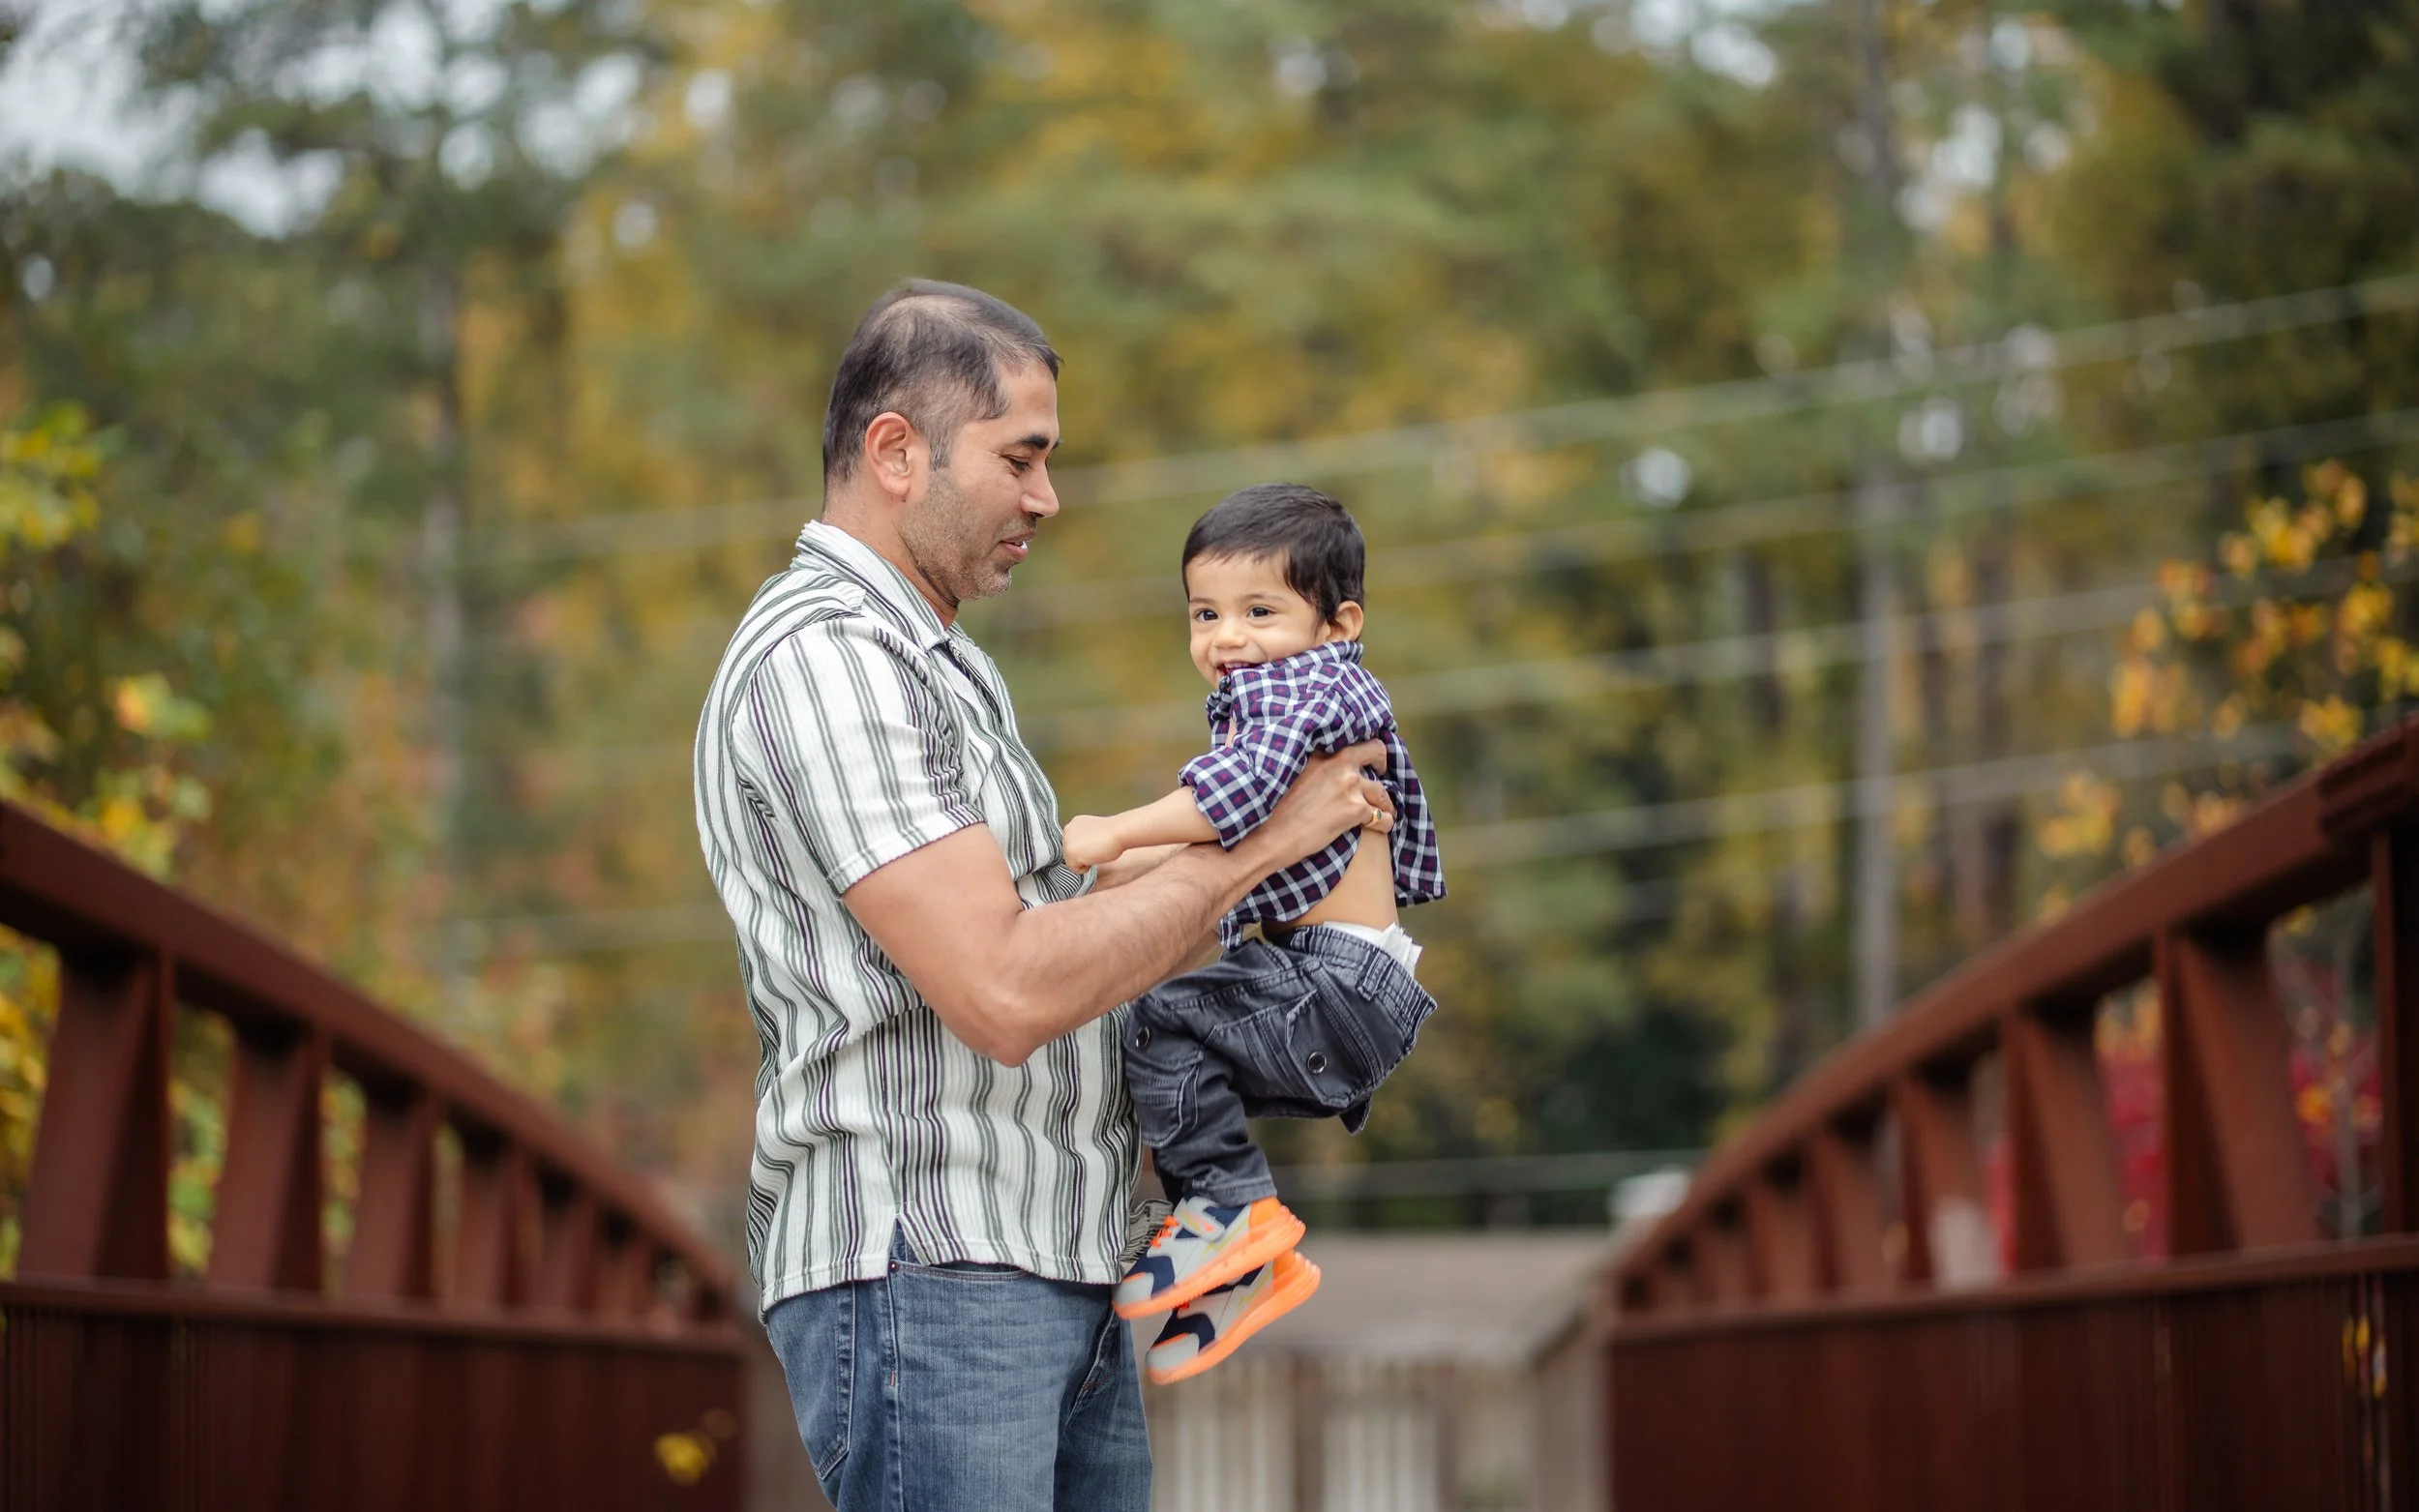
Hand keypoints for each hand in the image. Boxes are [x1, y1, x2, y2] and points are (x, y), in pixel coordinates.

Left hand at [1062, 815, 1123, 872]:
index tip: (1095, 844)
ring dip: (1083, 861)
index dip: (1084, 848)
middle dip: (1082, 854)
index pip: (1073, 843)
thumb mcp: (1093, 831)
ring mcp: (1067, 841)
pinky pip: (1075, 869)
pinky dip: (1085, 868)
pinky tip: (1094, 857)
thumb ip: (1084, 837)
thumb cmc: (1113, 833)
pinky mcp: (1070, 853)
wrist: (1118, 832)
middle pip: (1070, 852)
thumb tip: (1082, 849)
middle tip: (1097, 848)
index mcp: (1074, 823)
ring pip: (1071, 861)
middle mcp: (1068, 830)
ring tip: (1096, 852)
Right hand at [1249, 740, 1392, 870]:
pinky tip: (1382, 827)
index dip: (1365, 751)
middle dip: (1382, 763)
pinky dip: (1384, 823)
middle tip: (1382, 774)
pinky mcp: (1355, 809)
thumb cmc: (1278, 809)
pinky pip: (1381, 816)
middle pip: (1376, 752)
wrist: (1274, 834)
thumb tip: (1330, 770)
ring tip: (1383, 811)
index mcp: (1322, 753)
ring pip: (1381, 792)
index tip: (1368, 759)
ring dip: (1385, 803)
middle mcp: (1339, 763)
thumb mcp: (1295, 773)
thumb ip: (1316, 765)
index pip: (1354, 741)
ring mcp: (1349, 785)